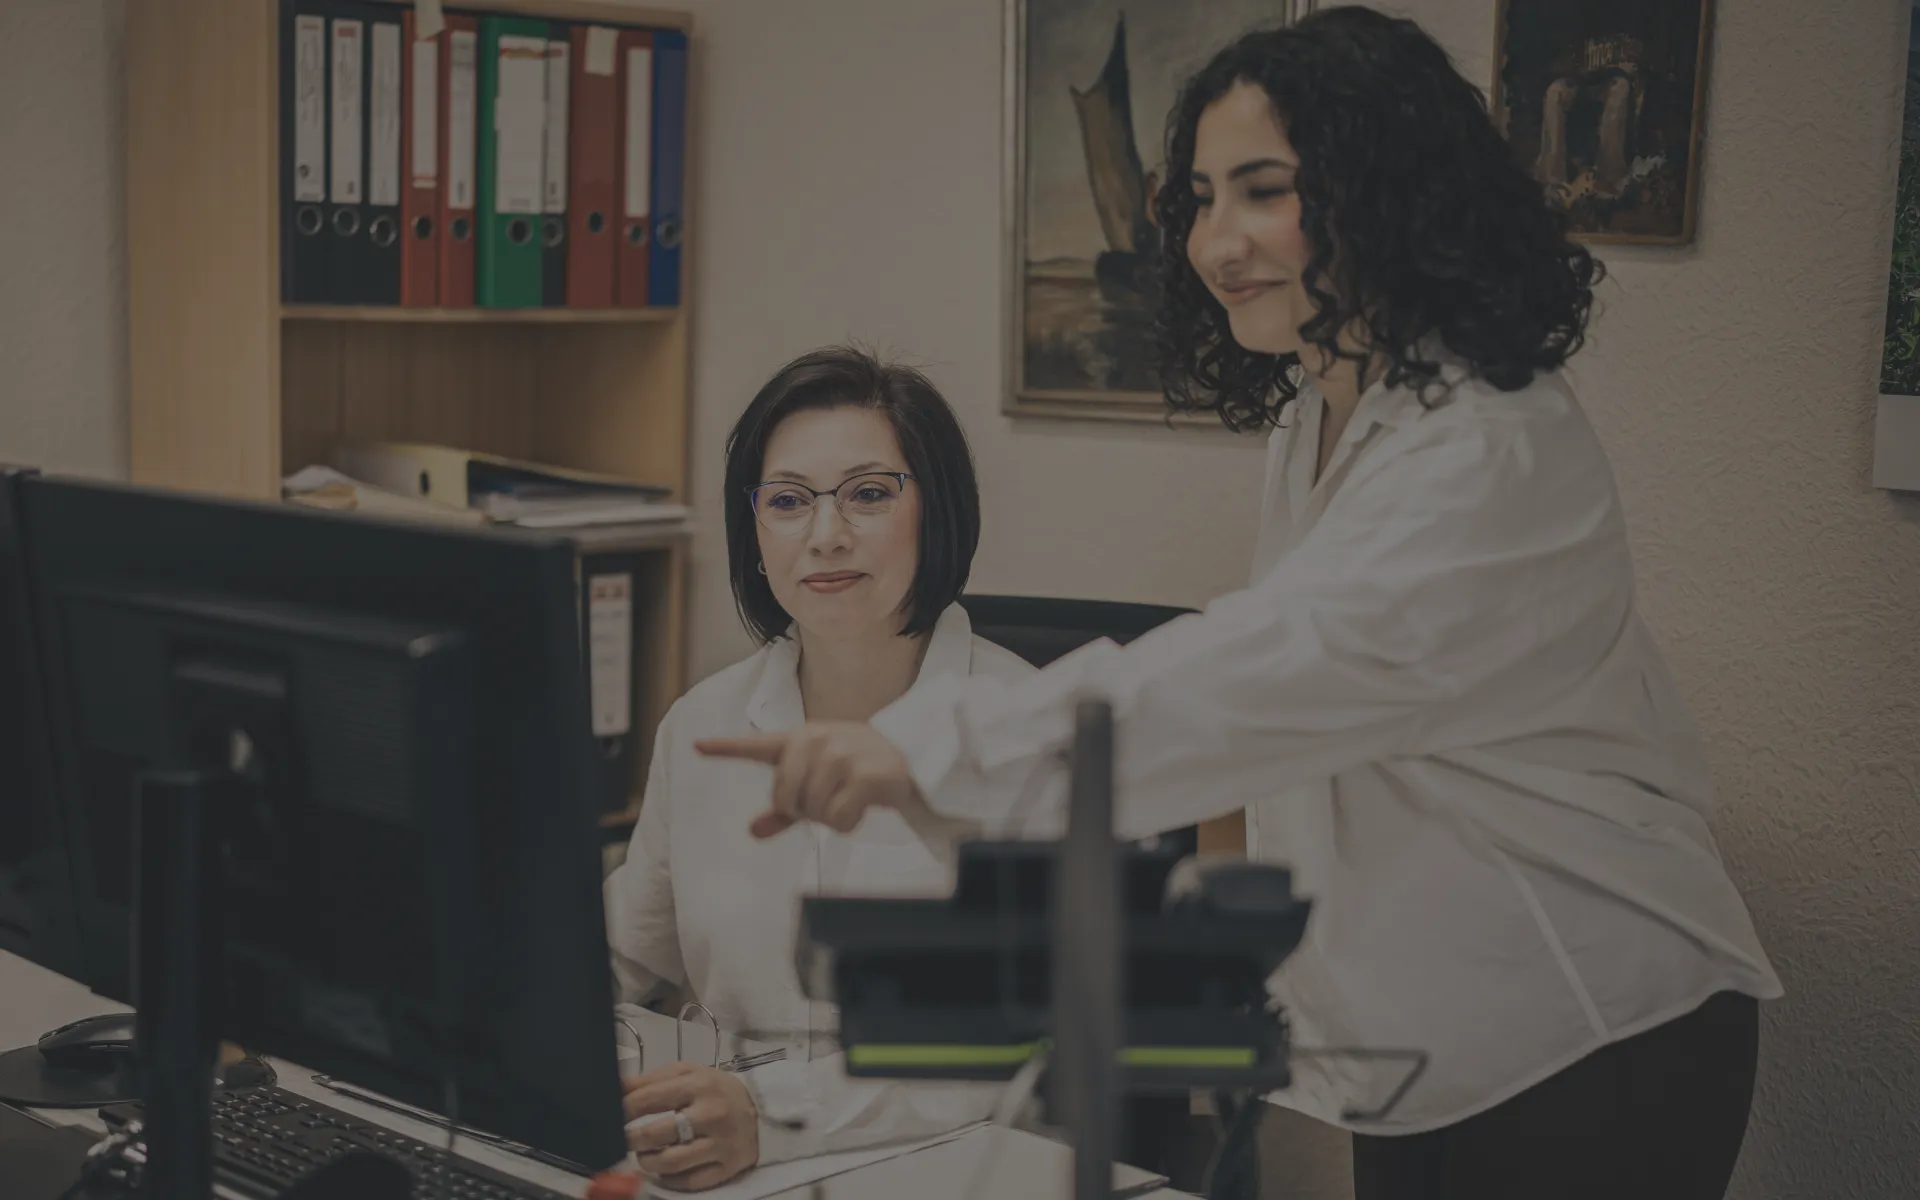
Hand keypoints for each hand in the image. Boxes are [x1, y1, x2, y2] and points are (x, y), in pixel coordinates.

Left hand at [621, 1063, 758, 1190]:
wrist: (758, 1111)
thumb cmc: (715, 1090)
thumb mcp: (687, 1073)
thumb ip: (650, 1080)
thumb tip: (615, 1087)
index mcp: (699, 1085)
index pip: (651, 1099)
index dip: (624, 1109)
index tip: (612, 1115)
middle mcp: (711, 1114)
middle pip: (657, 1134)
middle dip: (631, 1139)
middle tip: (624, 1139)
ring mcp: (720, 1144)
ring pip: (671, 1162)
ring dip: (647, 1161)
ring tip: (643, 1154)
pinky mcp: (726, 1168)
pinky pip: (688, 1181)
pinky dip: (669, 1178)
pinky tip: (664, 1169)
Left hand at [696, 721, 922, 838]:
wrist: (912, 756)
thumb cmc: (859, 768)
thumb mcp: (821, 782)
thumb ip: (786, 809)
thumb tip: (753, 831)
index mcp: (800, 739)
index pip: (756, 746)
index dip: (724, 748)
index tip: (696, 746)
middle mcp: (815, 740)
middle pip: (784, 797)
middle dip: (804, 811)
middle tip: (830, 800)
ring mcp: (840, 755)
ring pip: (812, 811)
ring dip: (831, 818)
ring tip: (850, 798)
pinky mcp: (863, 774)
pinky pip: (837, 819)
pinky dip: (848, 824)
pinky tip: (862, 807)